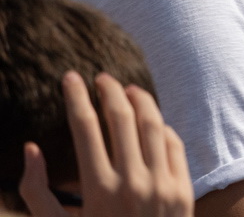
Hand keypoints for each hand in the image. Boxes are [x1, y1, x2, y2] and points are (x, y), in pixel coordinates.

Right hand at [20, 71, 193, 216]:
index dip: (75, 97)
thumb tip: (32, 148)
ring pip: (154, 124)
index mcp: (99, 189)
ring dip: (139, 100)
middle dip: (108, 90)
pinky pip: (174, 145)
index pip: (85, 127)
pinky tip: (150, 120)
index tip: (69, 78)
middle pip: (122, 117)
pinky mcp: (184, 189)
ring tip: (126, 90)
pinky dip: (161, 127)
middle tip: (100, 78)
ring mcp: (163, 184)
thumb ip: (36, 191)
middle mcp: (133, 182)